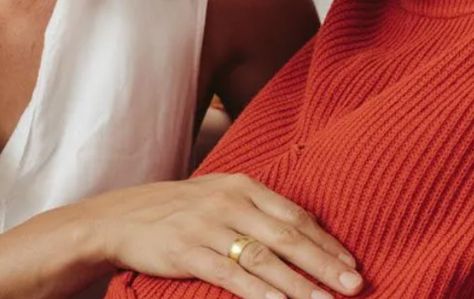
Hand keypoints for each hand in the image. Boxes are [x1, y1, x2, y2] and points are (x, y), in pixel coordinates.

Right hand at [81, 173, 363, 298]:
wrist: (119, 218)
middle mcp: (228, 202)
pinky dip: (259, 293)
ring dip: (299, 285)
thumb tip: (306, 231)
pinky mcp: (188, 253)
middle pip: (288, 236)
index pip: (295, 214)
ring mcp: (207, 227)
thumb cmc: (177, 210)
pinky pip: (231, 276)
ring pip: (264, 259)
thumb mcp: (218, 195)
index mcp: (242, 185)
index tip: (352, 264)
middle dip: (325, 264)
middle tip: (354, 285)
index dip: (327, 241)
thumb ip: (257, 209)